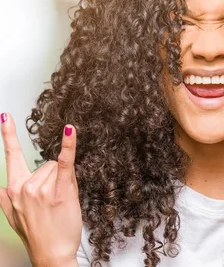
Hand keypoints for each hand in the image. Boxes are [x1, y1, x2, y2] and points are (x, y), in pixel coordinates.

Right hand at [0, 112, 81, 266]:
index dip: (8, 135)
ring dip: (63, 181)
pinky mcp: (61, 190)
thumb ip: (5, 199)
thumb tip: (1, 187)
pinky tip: (70, 131)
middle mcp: (25, 187)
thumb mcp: (12, 217)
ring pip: (57, 168)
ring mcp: (42, 188)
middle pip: (44, 164)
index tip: (5, 117)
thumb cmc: (38, 235)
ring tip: (59, 203)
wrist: (52, 254)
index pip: (10, 157)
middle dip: (52, 178)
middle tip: (52, 202)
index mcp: (13, 190)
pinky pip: (65, 162)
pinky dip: (68, 146)